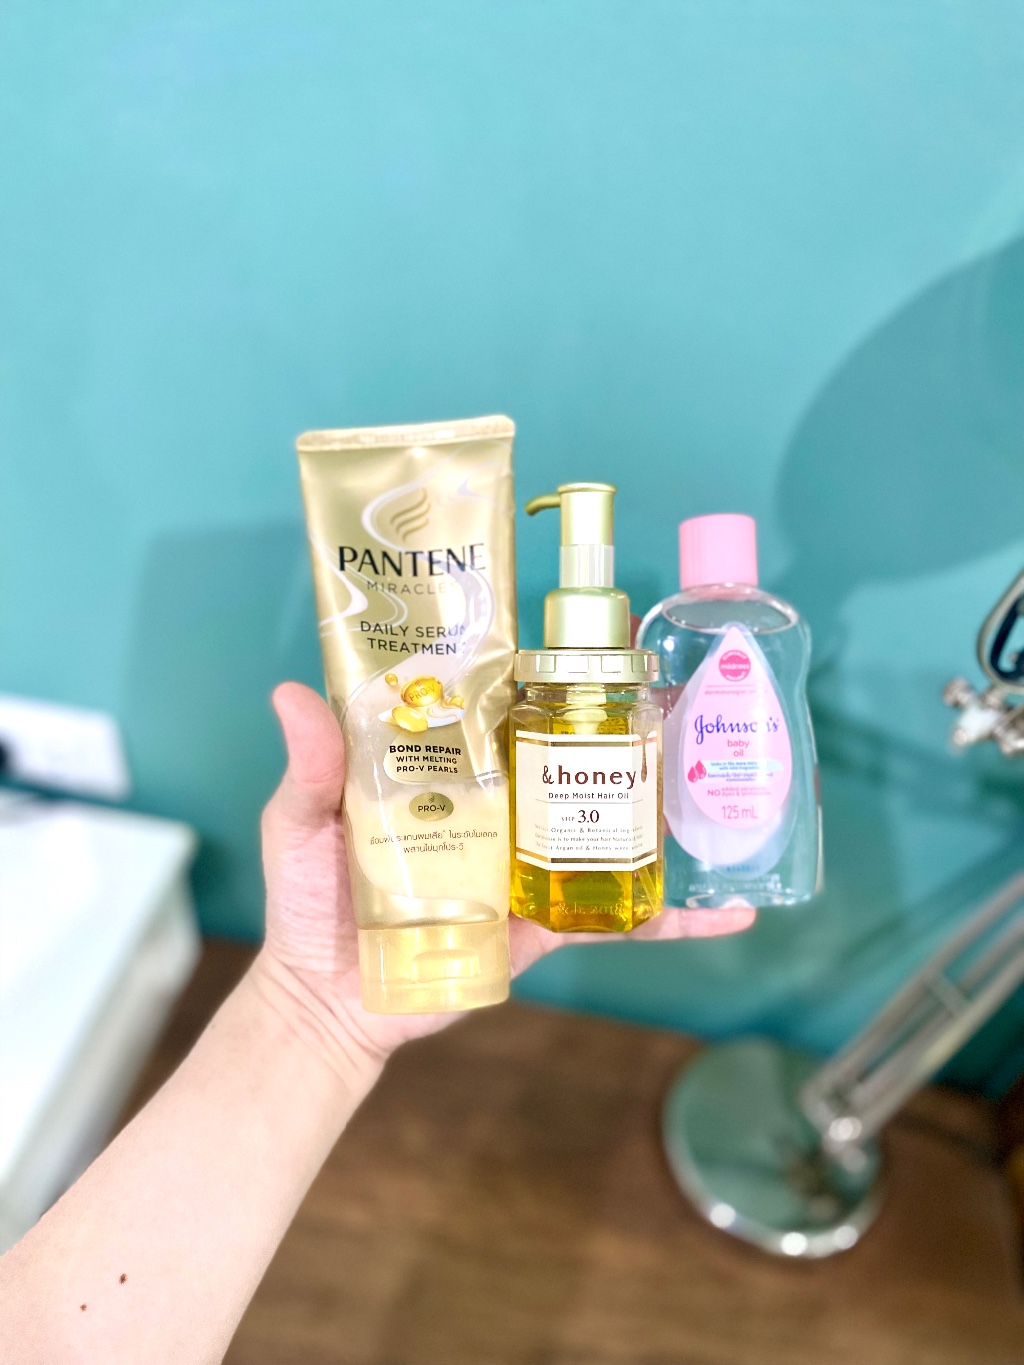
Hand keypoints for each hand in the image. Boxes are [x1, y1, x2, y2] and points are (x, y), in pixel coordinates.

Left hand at [256, 683, 753, 1074]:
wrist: (328, 1004)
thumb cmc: (309, 905)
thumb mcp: (302, 824)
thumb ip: (312, 766)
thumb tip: (291, 688)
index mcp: (445, 772)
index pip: (498, 712)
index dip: (539, 675)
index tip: (588, 637)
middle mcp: (494, 807)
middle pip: (564, 758)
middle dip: (620, 730)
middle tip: (677, 698)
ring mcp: (523, 865)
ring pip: (601, 827)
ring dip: (659, 811)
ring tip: (721, 785)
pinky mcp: (541, 924)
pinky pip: (611, 918)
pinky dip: (669, 918)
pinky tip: (728, 912)